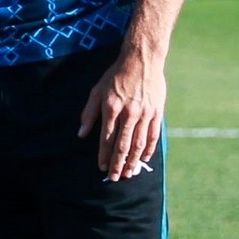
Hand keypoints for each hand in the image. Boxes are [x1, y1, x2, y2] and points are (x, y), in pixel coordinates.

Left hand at [77, 53, 165, 181]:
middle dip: (118, 164)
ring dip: (134, 161)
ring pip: (139, 144)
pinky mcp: (157, 113)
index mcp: (111, 108)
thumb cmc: (115, 75)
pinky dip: (148, 149)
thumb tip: (81, 134)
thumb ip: (89, 113)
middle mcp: (129, 113)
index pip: (106, 138)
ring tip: (129, 173)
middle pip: (123, 145)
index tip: (101, 168)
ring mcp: (145, 114)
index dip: (103, 155)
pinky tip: (144, 159)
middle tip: (115, 178)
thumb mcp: (97, 91)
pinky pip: (153, 136)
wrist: (142, 60)